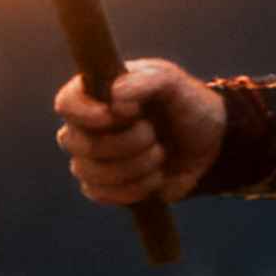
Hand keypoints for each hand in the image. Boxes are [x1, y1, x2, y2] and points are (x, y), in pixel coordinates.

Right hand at [54, 57, 224, 209]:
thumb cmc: (185, 103)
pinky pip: (99, 194)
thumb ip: (143, 81)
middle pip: (75, 142)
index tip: (114, 116)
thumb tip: (114, 100)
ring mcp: (93, 158)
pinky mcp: (106, 186)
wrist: (210, 142)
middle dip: (121, 143)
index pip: (66, 103)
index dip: (84, 114)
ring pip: (86, 171)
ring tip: (160, 154)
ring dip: (132, 167)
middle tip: (153, 134)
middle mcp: (86, 126)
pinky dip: (131, 189)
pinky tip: (156, 178)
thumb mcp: (171, 82)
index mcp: (95, 94)